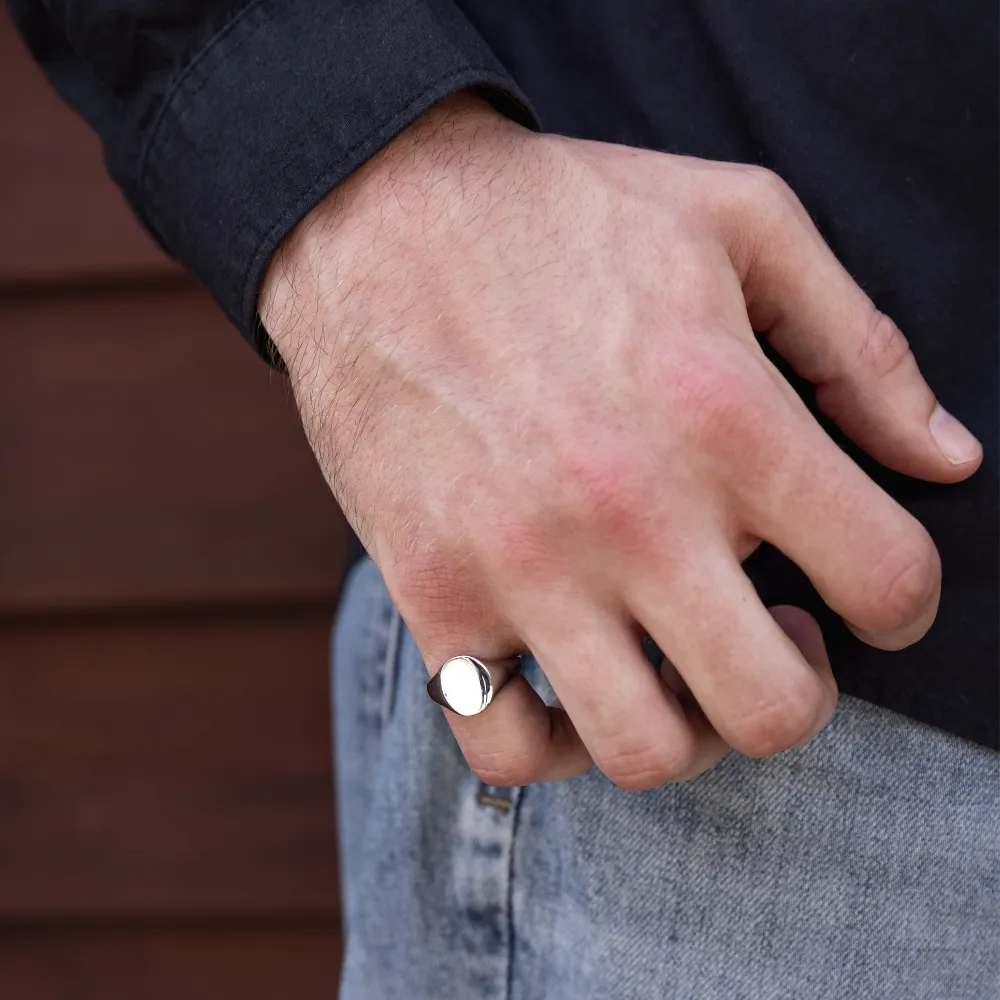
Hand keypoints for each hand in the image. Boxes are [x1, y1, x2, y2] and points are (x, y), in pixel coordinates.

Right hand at [259, 93, 980, 788]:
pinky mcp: (433, 595)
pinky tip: (569, 682)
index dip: (904, 602)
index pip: (886, 578)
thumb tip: (947, 458)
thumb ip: (860, 344)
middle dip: (801, 687)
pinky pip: (507, 750)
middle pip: (774, 707)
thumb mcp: (739, 221)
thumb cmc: (562, 215)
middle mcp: (631, 510)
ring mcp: (522, 567)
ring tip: (673, 662)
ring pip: (647, 751)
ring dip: (688, 729)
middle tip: (773, 630)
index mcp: (726, 413)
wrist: (377, 222)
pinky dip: (554, 747)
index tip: (864, 589)